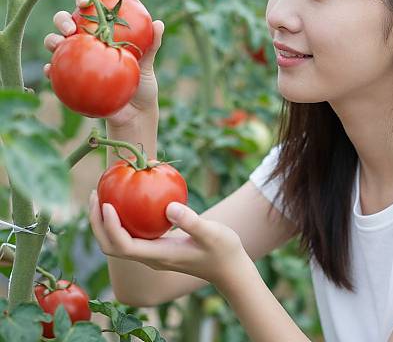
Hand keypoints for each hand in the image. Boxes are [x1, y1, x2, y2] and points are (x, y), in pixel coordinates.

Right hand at [43, 0, 163, 125]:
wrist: (135, 113)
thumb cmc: (142, 83)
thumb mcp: (148, 63)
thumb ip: (152, 44)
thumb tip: (159, 23)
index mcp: (103, 34)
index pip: (91, 13)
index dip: (84, 1)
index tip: (85, 1)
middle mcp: (86, 44)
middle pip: (66, 23)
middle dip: (62, 19)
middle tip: (71, 28)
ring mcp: (76, 62)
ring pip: (56, 45)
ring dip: (52, 41)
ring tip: (59, 45)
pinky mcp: (69, 80)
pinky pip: (55, 73)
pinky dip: (50, 70)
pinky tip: (50, 71)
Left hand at [88, 190, 248, 286]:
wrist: (228, 267)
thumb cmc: (223, 250)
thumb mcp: (212, 233)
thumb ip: (192, 222)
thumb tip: (169, 207)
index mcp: (158, 256)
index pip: (123, 246)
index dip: (110, 227)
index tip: (107, 203)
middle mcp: (150, 256)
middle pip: (111, 246)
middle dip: (97, 223)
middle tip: (96, 194)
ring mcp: (152, 252)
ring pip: (117, 241)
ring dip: (104, 220)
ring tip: (103, 193)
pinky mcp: (156, 246)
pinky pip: (131, 232)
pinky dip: (121, 217)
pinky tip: (128, 197)